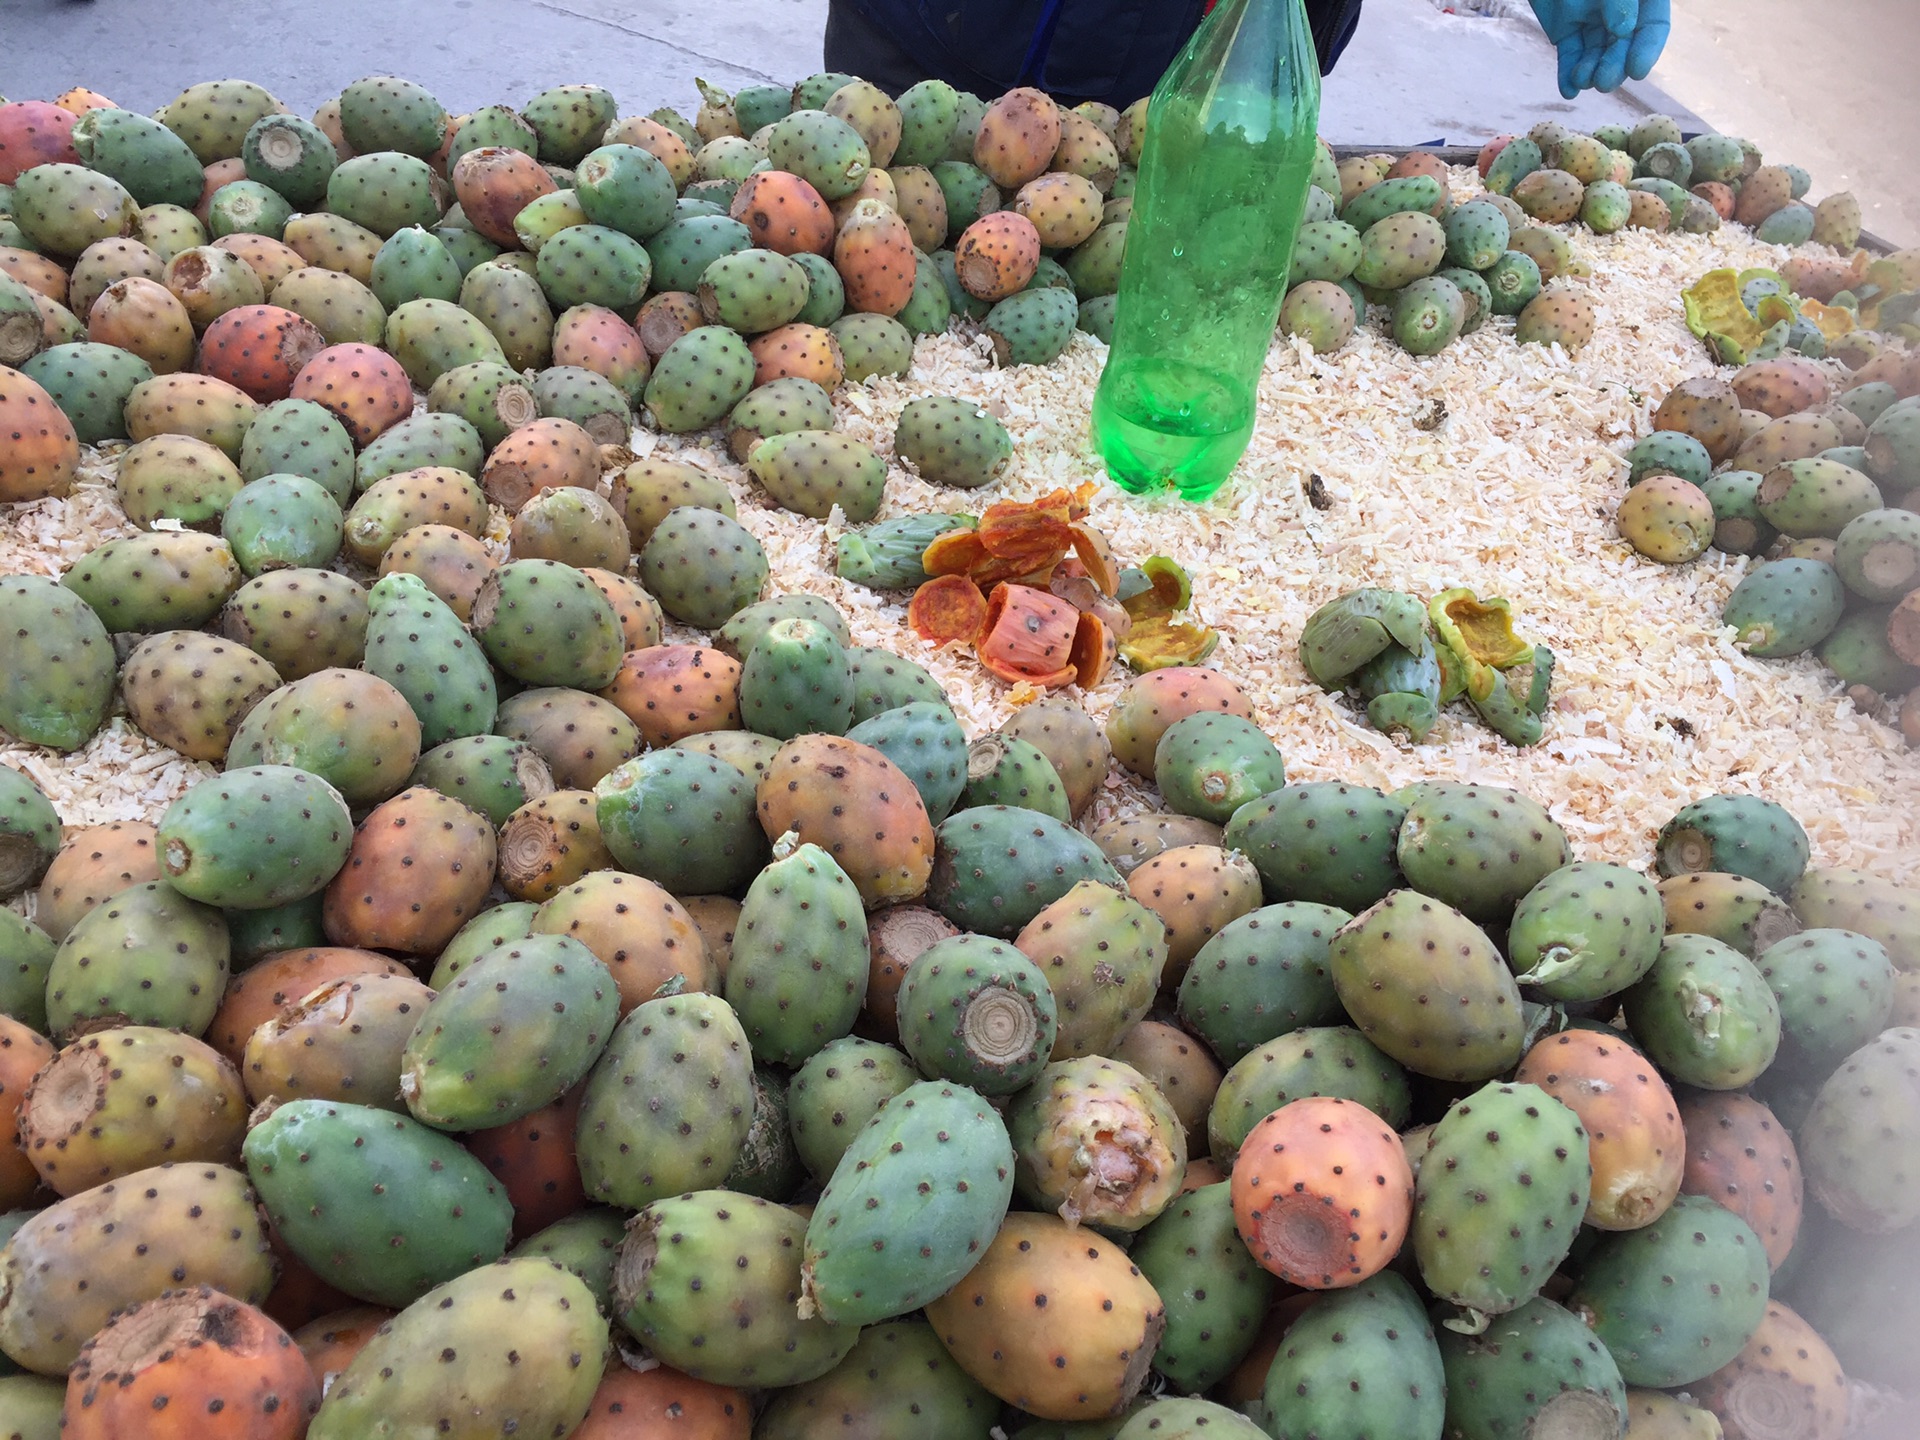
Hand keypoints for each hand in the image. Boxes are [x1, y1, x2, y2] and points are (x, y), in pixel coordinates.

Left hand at [1530, 0, 1669, 97]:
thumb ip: (1618, 0)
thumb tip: (1624, 29)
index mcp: (1639, 0)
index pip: (1652, 27)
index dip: (1647, 50)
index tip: (1637, 71)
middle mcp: (1620, 13)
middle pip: (1623, 47)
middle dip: (1614, 66)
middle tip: (1603, 82)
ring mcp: (1592, 22)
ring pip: (1596, 55)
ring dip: (1591, 72)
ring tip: (1582, 79)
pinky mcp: (1566, 32)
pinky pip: (1570, 56)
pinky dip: (1567, 75)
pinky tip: (1567, 90)